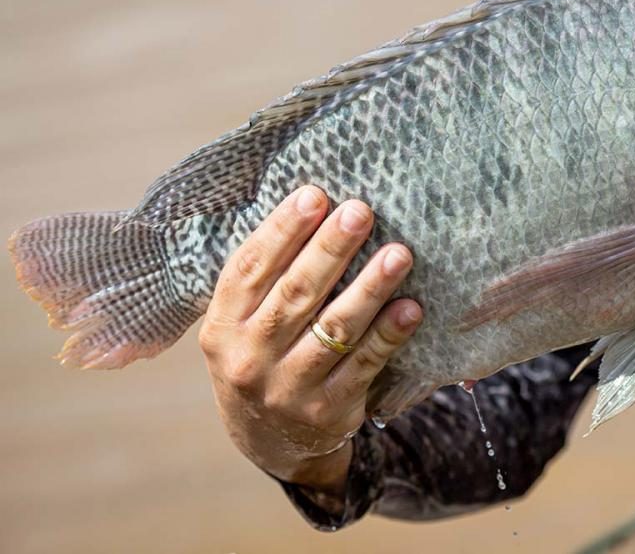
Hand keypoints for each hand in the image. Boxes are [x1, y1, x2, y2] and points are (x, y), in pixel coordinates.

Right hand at [199, 186, 421, 492]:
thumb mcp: (240, 324)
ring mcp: (288, 388)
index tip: (315, 195)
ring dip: (370, 288)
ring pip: (334, 328)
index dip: (282, 230)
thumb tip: (313, 206)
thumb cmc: (261, 358)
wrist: (267, 441)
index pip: (250, 269)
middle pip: (295, 293)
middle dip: (331, 248)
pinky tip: (410, 308)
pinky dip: (388, 335)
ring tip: (399, 254)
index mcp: (222, 325)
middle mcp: (249, 358)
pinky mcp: (327, 411)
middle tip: (361, 211)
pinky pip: (364, 365)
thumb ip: (266, 279)